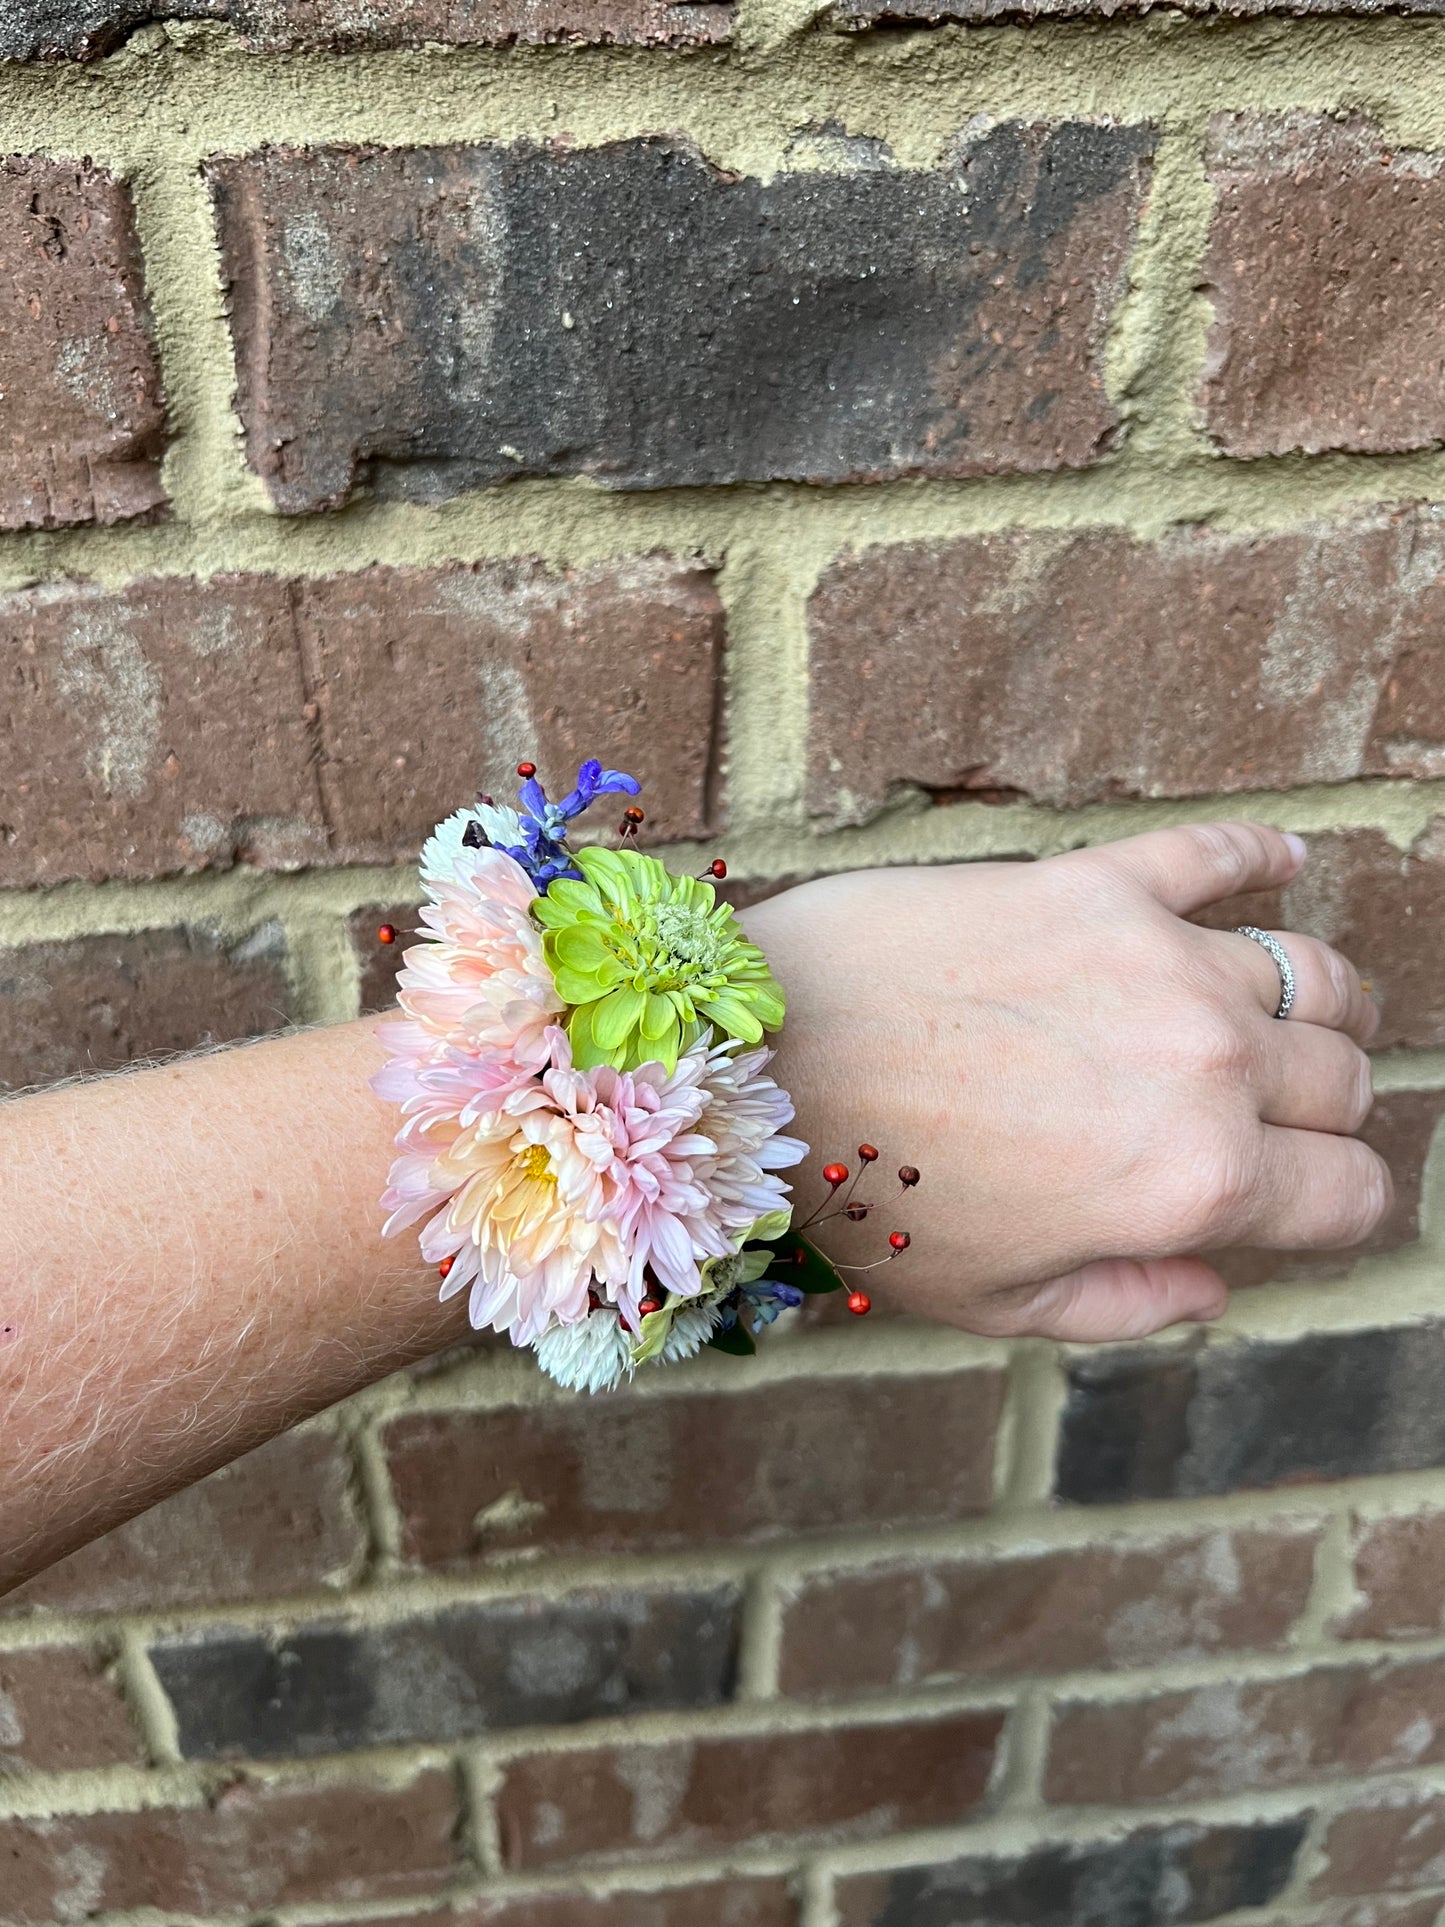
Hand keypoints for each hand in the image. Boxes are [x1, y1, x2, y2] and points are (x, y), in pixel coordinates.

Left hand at [743, 823, 1386, 1341]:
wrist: (765, 1058)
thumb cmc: (866, 1192)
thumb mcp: (997, 1301)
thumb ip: (1126, 1302)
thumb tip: (1211, 1290)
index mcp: (1195, 1183)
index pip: (1351, 1195)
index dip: (1338, 1208)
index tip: (1304, 1200)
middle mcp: (1206, 1066)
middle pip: (1341, 1081)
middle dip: (1324, 1112)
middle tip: (1272, 1117)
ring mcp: (1160, 963)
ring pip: (1312, 973)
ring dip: (1319, 1005)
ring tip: (1293, 1017)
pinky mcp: (1099, 885)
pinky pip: (1217, 855)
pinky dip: (1264, 856)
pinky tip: (1284, 864)